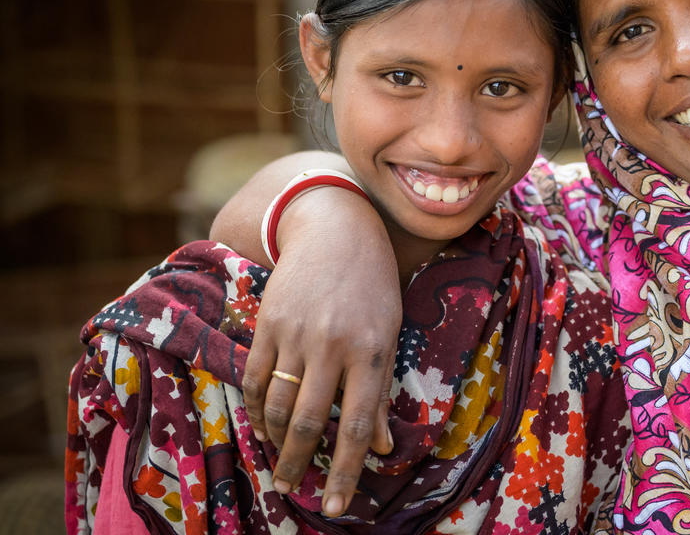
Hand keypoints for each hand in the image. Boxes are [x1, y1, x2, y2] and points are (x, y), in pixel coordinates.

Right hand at [241, 187, 400, 516]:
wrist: (336, 227)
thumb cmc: (373, 284)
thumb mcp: (389, 332)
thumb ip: (381, 391)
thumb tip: (384, 448)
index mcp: (373, 351)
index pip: (359, 425)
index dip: (346, 472)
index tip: (335, 506)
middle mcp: (334, 345)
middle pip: (311, 422)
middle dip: (299, 464)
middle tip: (292, 488)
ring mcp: (297, 334)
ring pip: (278, 406)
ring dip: (276, 441)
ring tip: (280, 460)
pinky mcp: (268, 323)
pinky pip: (256, 379)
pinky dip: (257, 410)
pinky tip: (263, 426)